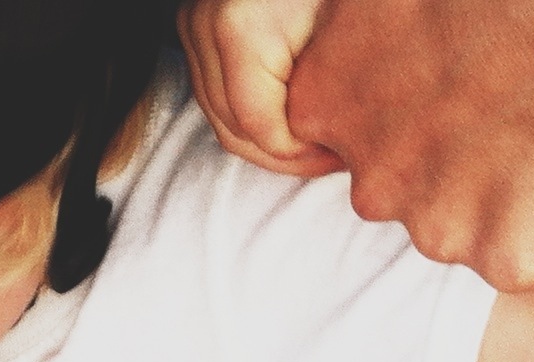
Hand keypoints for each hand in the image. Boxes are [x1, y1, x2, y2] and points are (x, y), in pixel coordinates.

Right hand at [178, 0, 338, 179]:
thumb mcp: (341, 30)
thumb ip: (328, 87)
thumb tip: (331, 143)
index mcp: (240, 29)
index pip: (261, 126)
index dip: (300, 154)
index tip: (338, 154)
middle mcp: (203, 31)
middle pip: (235, 131)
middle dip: (283, 157)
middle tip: (327, 161)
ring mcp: (192, 31)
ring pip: (221, 122)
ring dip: (266, 144)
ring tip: (311, 146)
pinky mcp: (194, 31)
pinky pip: (216, 99)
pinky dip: (250, 120)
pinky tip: (288, 122)